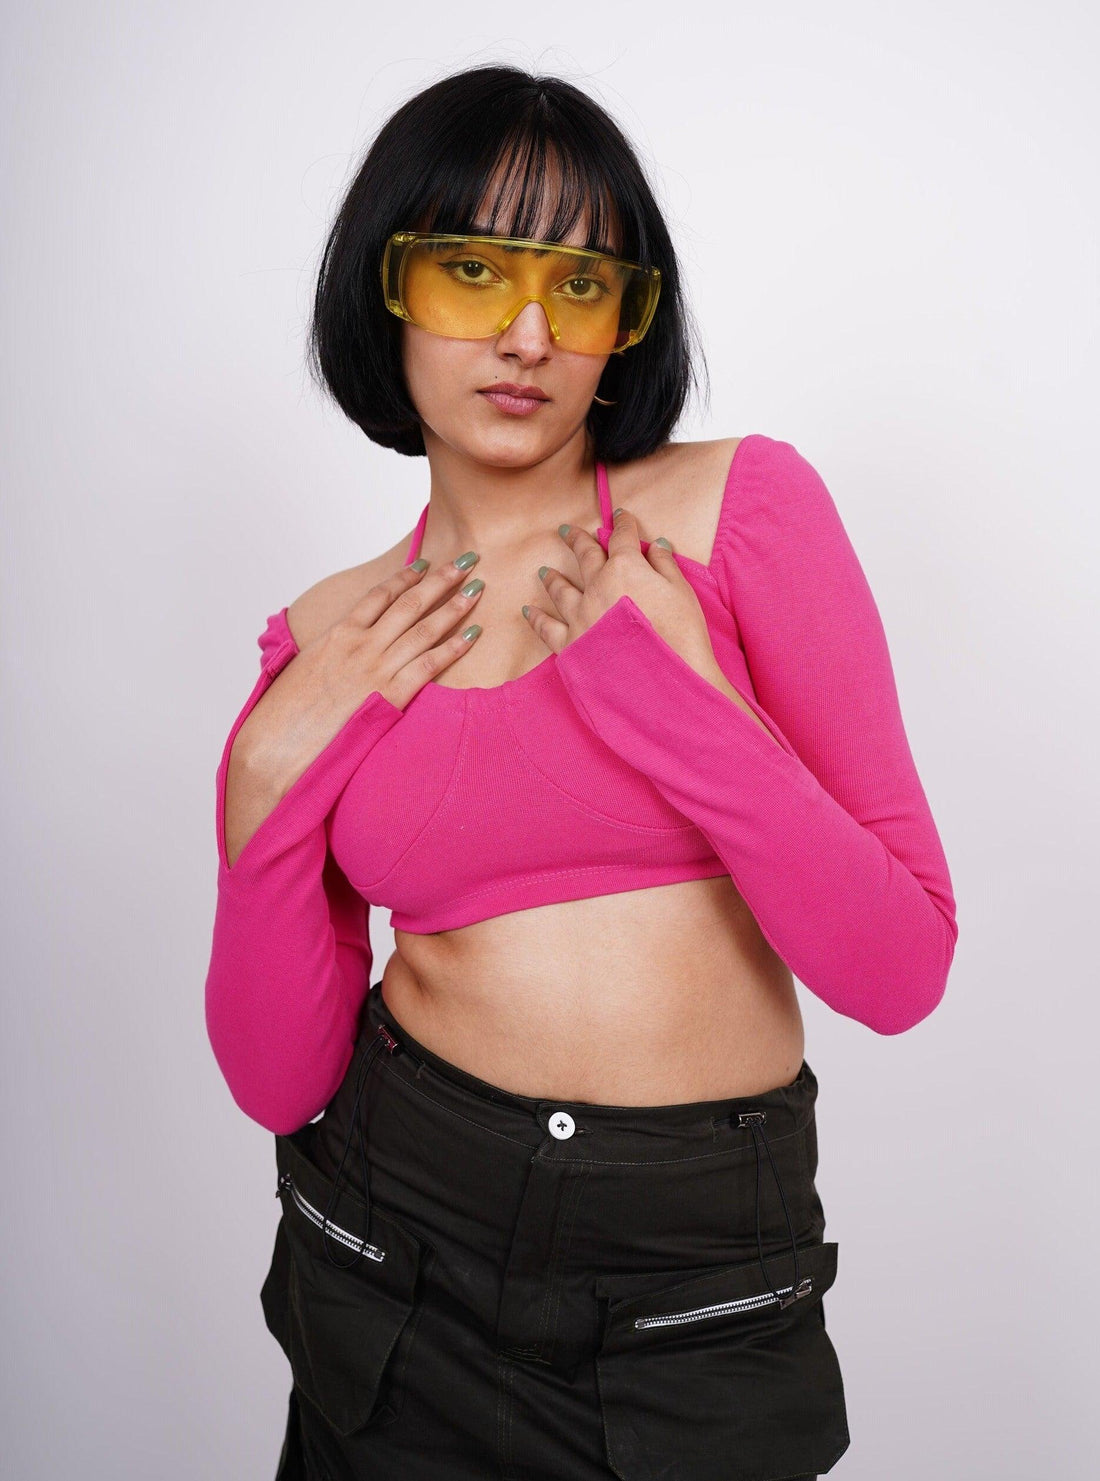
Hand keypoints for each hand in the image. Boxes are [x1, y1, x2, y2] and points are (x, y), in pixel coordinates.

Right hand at [232, 554, 486, 797]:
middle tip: (466, 561)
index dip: (405, 577)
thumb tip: (334, 651)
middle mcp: (360, 644)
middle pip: (409, 603)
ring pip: (424, 627)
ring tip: (478, 586)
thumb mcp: (302, 670)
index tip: (425, 563)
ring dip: (455, 604)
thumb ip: (327, 654)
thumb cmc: (283, 713)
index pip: (379, 595)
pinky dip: (455, 647)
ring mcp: (376, 667)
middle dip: (441, 579)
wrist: (277, 742)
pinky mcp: (389, 695)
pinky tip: (475, 633)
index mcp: (337, 633)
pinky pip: (429, 664)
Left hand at [523, 507, 719, 680]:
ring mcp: (581, 616)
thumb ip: (664, 565)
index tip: (620, 515)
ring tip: (543, 571)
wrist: (667, 679)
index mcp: (626, 568)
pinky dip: (536, 617)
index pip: (622, 537)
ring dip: (553, 577)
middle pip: (585, 555)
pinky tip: (527, 611)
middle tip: (566, 530)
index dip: (622, 523)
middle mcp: (597, 586)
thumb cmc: (682, 633)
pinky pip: (547, 627)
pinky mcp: (571, 645)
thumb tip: (656, 545)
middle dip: (577, 539)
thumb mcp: (682, 591)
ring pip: (561, 589)